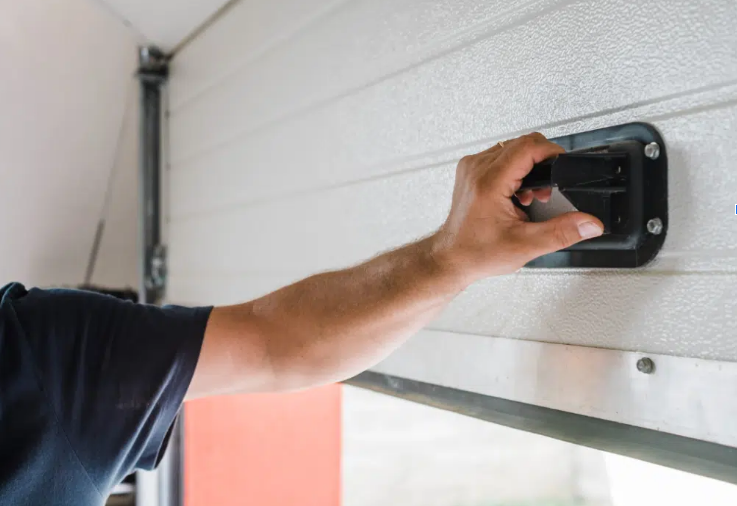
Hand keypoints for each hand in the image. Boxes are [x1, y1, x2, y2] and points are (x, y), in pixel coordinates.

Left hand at [431, 132, 603, 285]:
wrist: (451, 258)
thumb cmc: (476, 252)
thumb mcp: (525, 245)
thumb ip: (562, 232)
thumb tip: (588, 224)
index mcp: (489, 182)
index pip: (528, 146)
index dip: (552, 152)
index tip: (563, 165)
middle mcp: (477, 169)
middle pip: (522, 144)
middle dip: (542, 164)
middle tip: (544, 192)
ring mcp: (471, 168)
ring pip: (511, 149)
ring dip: (528, 167)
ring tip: (528, 196)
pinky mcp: (470, 171)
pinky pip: (500, 156)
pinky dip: (514, 170)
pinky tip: (515, 194)